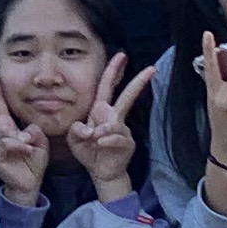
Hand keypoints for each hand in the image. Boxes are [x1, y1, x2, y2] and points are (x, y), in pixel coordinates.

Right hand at [0, 66, 51, 204]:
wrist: (29, 184)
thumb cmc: (33, 161)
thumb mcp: (39, 141)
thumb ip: (32, 130)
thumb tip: (20, 131)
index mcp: (7, 126)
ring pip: (1, 130)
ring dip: (17, 138)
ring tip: (27, 148)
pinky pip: (4, 143)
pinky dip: (18, 146)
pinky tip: (24, 152)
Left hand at [64, 52, 148, 191]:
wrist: (100, 172)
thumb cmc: (88, 152)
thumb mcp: (74, 139)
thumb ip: (76, 130)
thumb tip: (89, 128)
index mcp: (100, 111)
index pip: (106, 87)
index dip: (113, 71)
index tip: (121, 55)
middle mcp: (114, 117)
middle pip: (128, 96)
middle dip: (139, 82)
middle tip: (151, 69)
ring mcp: (123, 129)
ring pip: (114, 123)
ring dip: (101, 131)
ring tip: (93, 140)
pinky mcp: (127, 143)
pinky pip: (117, 137)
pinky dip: (106, 141)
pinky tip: (100, 145)